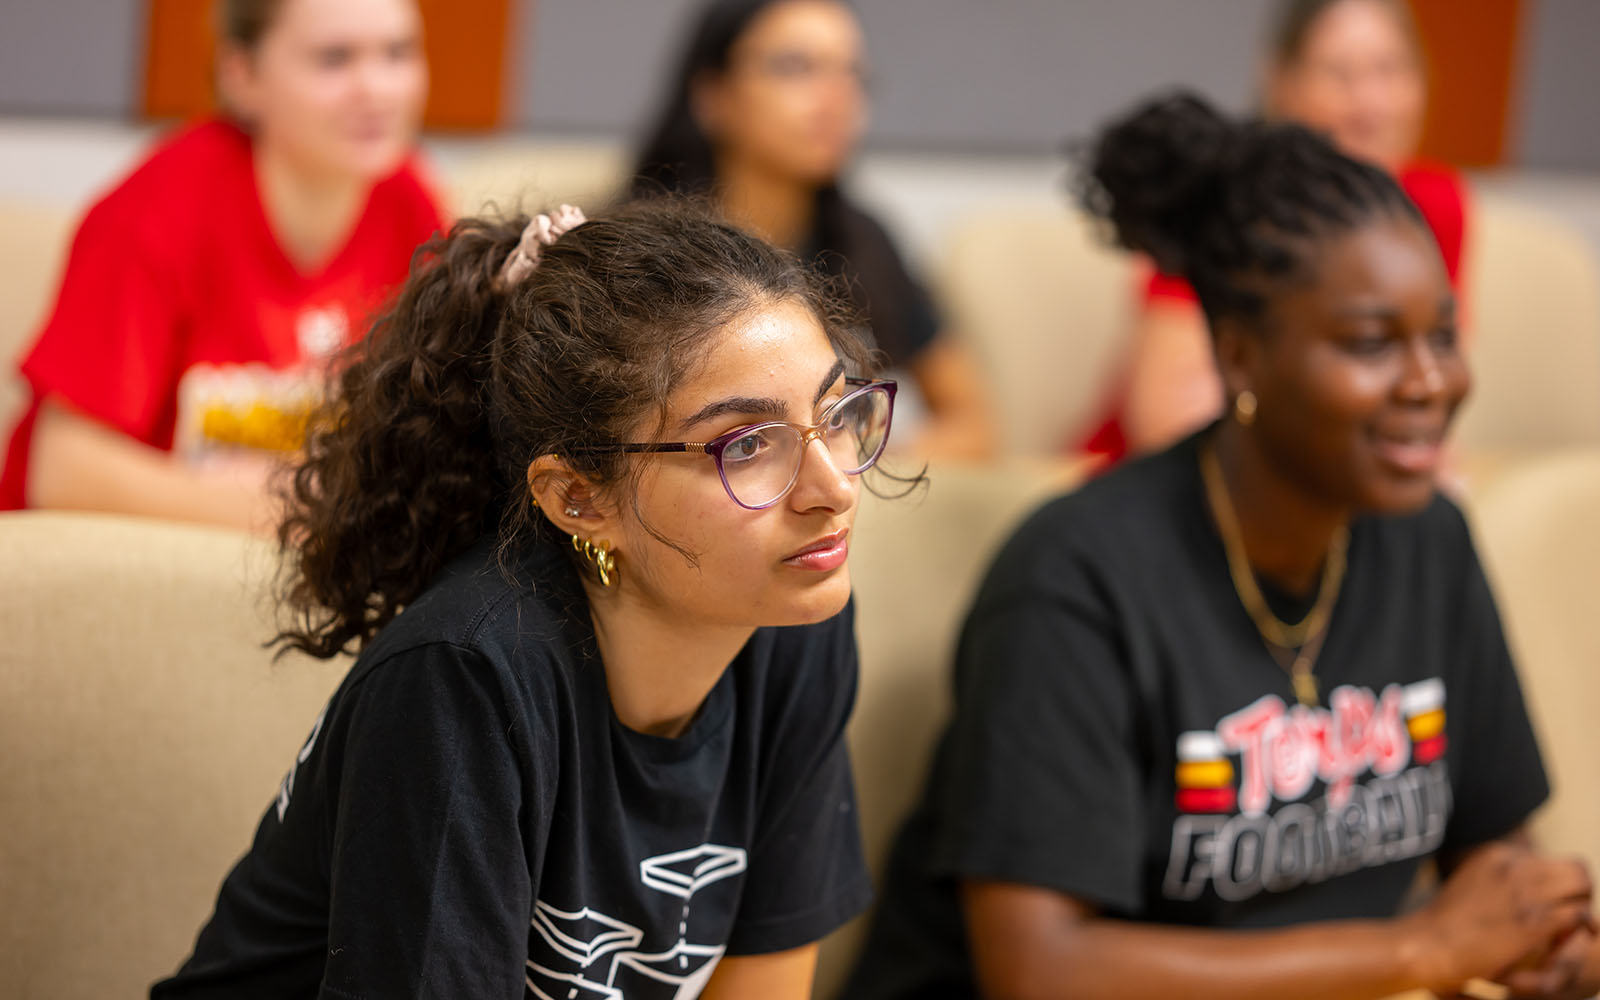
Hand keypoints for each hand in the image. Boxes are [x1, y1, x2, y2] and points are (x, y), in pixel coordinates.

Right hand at [1400, 843, 1592, 994]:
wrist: (1430, 944)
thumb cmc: (1446, 922)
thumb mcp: (1469, 880)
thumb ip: (1497, 876)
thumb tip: (1519, 885)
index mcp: (1498, 854)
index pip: (1549, 859)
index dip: (1555, 883)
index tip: (1546, 903)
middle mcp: (1516, 867)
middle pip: (1574, 867)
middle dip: (1578, 890)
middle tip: (1566, 914)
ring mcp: (1527, 892)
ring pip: (1582, 886)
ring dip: (1580, 906)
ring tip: (1565, 928)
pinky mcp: (1536, 921)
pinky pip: (1579, 915)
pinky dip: (1577, 928)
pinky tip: (1559, 940)